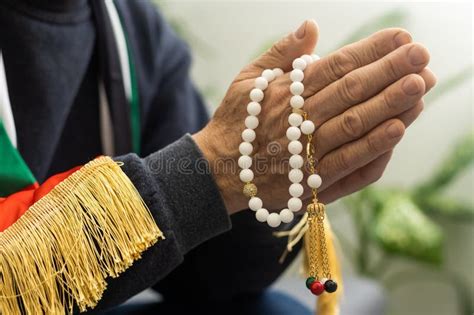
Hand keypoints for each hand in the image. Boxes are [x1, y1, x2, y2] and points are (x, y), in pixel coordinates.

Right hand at [193, 20, 435, 214]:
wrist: (217, 171)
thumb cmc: (235, 122)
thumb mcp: (247, 79)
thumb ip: (280, 52)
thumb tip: (311, 24)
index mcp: (284, 92)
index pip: (336, 65)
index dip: (371, 50)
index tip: (402, 37)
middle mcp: (296, 121)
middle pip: (350, 92)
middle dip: (389, 72)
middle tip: (422, 56)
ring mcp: (305, 154)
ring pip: (353, 126)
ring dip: (389, 106)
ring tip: (420, 87)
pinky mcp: (311, 183)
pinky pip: (348, 164)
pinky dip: (373, 148)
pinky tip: (398, 130)